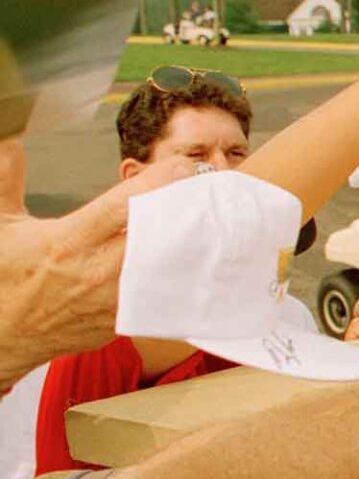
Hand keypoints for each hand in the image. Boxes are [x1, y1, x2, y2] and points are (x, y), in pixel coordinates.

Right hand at [0, 156, 196, 386]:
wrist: (0, 337)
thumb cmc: (3, 277)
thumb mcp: (0, 225)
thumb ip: (7, 180)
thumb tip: (11, 140)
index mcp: (69, 241)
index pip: (127, 206)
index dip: (160, 182)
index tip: (181, 166)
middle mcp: (97, 271)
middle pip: (161, 237)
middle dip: (188, 212)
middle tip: (210, 192)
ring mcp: (114, 301)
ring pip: (169, 269)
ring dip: (193, 246)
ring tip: (217, 223)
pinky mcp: (122, 322)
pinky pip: (162, 298)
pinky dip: (181, 277)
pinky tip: (201, 260)